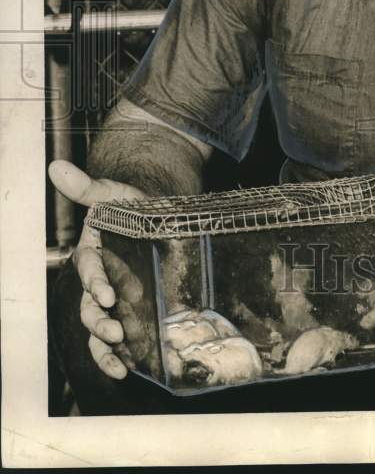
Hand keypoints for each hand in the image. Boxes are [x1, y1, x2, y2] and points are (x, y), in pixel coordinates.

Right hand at [48, 160, 146, 379]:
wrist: (156, 213)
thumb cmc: (131, 203)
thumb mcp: (112, 192)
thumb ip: (87, 187)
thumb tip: (56, 167)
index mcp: (93, 253)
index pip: (89, 270)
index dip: (95, 283)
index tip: (107, 293)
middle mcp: (99, 280)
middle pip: (90, 307)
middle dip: (99, 323)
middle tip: (115, 333)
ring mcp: (114, 298)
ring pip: (99, 328)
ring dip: (105, 347)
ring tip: (120, 362)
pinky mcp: (131, 309)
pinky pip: (119, 337)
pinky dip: (120, 355)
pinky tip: (129, 368)